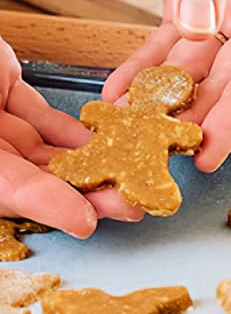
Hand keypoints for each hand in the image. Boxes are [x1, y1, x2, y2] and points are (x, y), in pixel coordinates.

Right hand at [0, 39, 143, 233]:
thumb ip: (7, 175)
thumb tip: (48, 204)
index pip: (12, 192)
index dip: (50, 208)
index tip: (87, 223)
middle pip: (38, 178)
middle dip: (86, 190)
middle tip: (132, 200)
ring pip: (45, 150)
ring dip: (90, 162)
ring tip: (134, 171)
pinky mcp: (2, 91)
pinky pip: (40, 117)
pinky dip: (70, 127)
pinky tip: (105, 135)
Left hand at [106, 0, 230, 169]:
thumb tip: (202, 26)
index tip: (212, 150)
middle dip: (202, 123)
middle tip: (160, 168)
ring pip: (209, 73)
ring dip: (171, 107)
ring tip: (128, 144)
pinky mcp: (205, 4)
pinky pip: (177, 52)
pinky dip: (148, 77)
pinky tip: (119, 100)